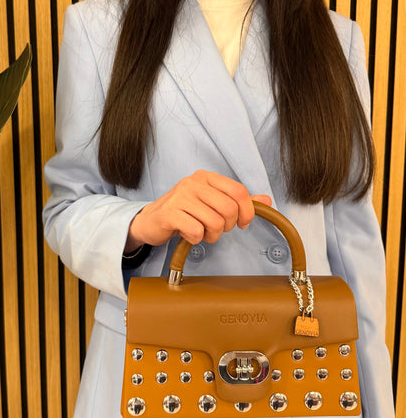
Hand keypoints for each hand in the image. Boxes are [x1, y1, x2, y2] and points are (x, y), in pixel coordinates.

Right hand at [125, 170, 271, 252]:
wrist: (150, 221)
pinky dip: (196, 239)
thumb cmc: (182, 213)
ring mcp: (180, 197)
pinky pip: (196, 231)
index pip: (238, 191)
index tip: (243, 224)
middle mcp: (193, 183)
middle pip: (229, 209)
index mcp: (206, 177)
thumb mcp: (210, 203)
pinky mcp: (170, 213)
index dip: (247, 211)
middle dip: (227, 227)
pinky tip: (188, 235)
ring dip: (211, 235)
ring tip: (201, 233)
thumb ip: (237, 202)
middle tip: (215, 230)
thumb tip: (266, 200)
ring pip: (214, 222)